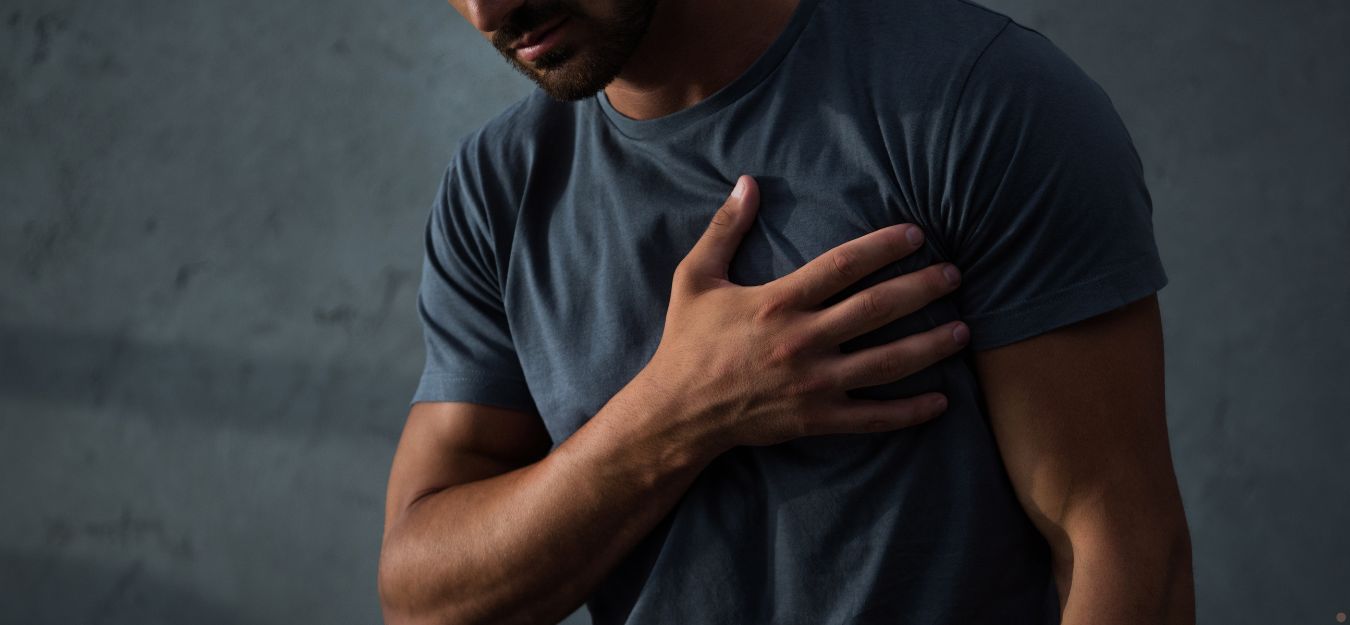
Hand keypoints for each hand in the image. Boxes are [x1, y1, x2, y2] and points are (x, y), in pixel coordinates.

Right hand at [638, 174, 968, 452]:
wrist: (677, 411)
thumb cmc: (687, 342)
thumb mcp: (695, 278)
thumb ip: (724, 230)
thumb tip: (746, 182)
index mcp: (777, 302)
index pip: (842, 266)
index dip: (882, 247)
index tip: (916, 234)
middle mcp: (802, 340)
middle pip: (876, 309)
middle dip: (921, 289)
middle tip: (954, 275)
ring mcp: (813, 383)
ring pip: (885, 362)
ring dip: (929, 345)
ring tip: (963, 329)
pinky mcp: (817, 418)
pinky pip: (872, 417)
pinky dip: (909, 411)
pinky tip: (941, 401)